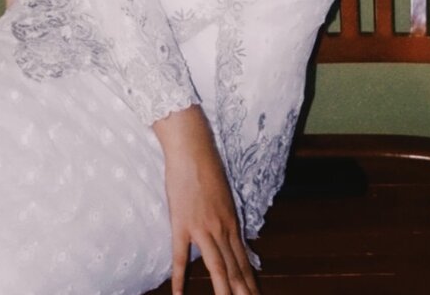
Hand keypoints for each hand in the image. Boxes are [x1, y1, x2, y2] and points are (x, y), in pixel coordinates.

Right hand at [152, 105, 258, 294]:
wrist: (192, 149)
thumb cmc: (207, 165)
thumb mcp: (223, 193)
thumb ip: (226, 215)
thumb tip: (231, 232)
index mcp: (232, 221)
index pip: (243, 259)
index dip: (249, 280)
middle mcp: (222, 229)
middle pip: (234, 268)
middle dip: (243, 291)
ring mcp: (202, 228)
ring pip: (216, 267)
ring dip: (224, 291)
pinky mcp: (182, 224)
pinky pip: (180, 257)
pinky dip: (180, 278)